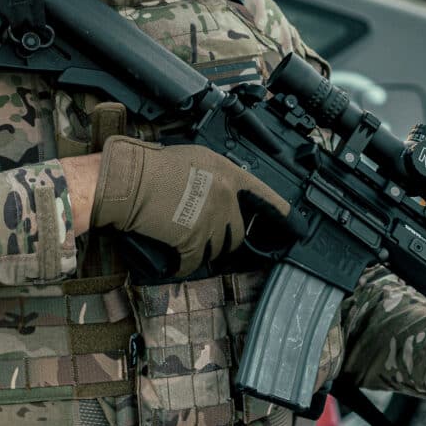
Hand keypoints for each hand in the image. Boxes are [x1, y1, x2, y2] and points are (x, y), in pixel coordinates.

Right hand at [90, 136, 288, 276]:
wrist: (127, 180)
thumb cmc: (151, 165)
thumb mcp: (193, 159)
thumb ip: (215, 177)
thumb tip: (222, 195)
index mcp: (227, 174)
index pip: (265, 198)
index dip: (283, 215)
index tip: (297, 227)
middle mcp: (225, 197)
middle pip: (237, 232)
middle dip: (222, 238)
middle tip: (201, 233)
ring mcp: (210, 221)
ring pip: (216, 249)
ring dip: (201, 250)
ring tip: (181, 241)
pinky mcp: (192, 241)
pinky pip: (192, 263)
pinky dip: (181, 266)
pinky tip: (172, 261)